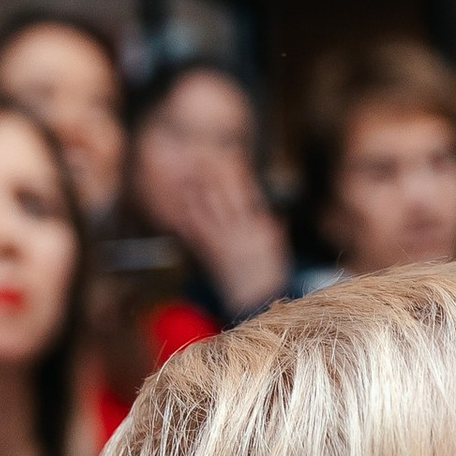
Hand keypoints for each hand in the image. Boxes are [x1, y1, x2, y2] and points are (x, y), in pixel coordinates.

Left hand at [182, 156, 291, 318]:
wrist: (255, 299)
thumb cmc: (267, 277)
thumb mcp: (276, 253)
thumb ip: (275, 233)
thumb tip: (274, 218)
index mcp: (256, 227)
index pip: (246, 194)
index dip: (237, 174)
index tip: (231, 156)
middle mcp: (240, 231)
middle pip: (226, 197)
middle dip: (215, 176)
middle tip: (203, 155)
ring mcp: (224, 241)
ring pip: (209, 211)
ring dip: (198, 192)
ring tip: (187, 173)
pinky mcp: (210, 252)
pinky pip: (197, 232)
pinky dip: (189, 218)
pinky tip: (180, 205)